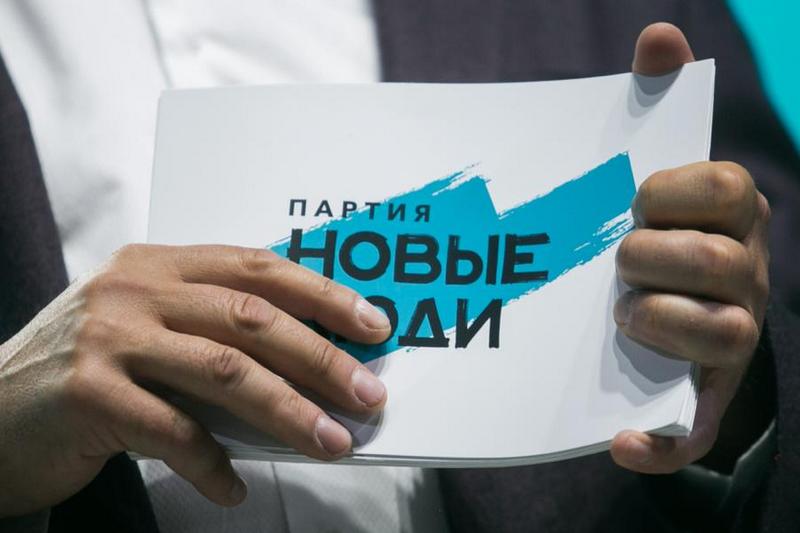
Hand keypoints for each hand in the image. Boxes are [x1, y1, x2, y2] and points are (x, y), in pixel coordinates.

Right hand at [0, 244, 390, 515]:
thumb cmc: (88, 368)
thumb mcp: (149, 327)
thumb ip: (213, 329)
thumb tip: (308, 362)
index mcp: (160, 264)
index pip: (258, 268)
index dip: (322, 294)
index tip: (372, 326)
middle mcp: (136, 290)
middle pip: (251, 318)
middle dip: (319, 358)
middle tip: (365, 395)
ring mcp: (108, 338)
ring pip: (224, 371)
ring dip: (287, 412)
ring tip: (330, 443)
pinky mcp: (86, 393)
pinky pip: (171, 432)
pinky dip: (212, 464)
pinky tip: (233, 489)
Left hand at [610, 23, 769, 472]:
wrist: (659, 321)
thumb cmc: (652, 238)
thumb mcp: (651, 175)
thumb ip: (655, 105)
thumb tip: (660, 35)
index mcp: (730, 221)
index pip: (728, 190)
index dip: (676, 190)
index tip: (635, 198)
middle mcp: (743, 281)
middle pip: (721, 263)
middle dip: (657, 257)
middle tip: (618, 261)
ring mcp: (727, 343)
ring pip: (719, 336)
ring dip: (658, 323)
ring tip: (618, 317)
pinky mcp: (698, 400)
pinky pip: (690, 432)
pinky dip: (658, 444)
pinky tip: (620, 445)